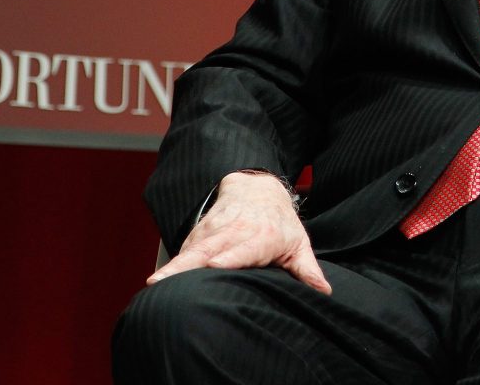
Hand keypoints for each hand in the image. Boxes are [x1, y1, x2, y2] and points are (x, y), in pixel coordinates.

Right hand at [147, 171, 330, 293]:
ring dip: (174, 265)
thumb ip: (307, 269)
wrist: (258, 188)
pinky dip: (172, 262)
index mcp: (261, 237)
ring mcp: (215, 229)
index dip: (229, 257)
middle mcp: (235, 231)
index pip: (243, 249)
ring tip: (155, 284)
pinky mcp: (200, 231)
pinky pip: (185, 247)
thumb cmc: (280, 223)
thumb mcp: (298, 243)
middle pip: (209, 249)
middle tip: (166, 282)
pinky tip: (159, 279)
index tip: (215, 265)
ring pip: (192, 248)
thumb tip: (323, 291)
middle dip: (188, 265)